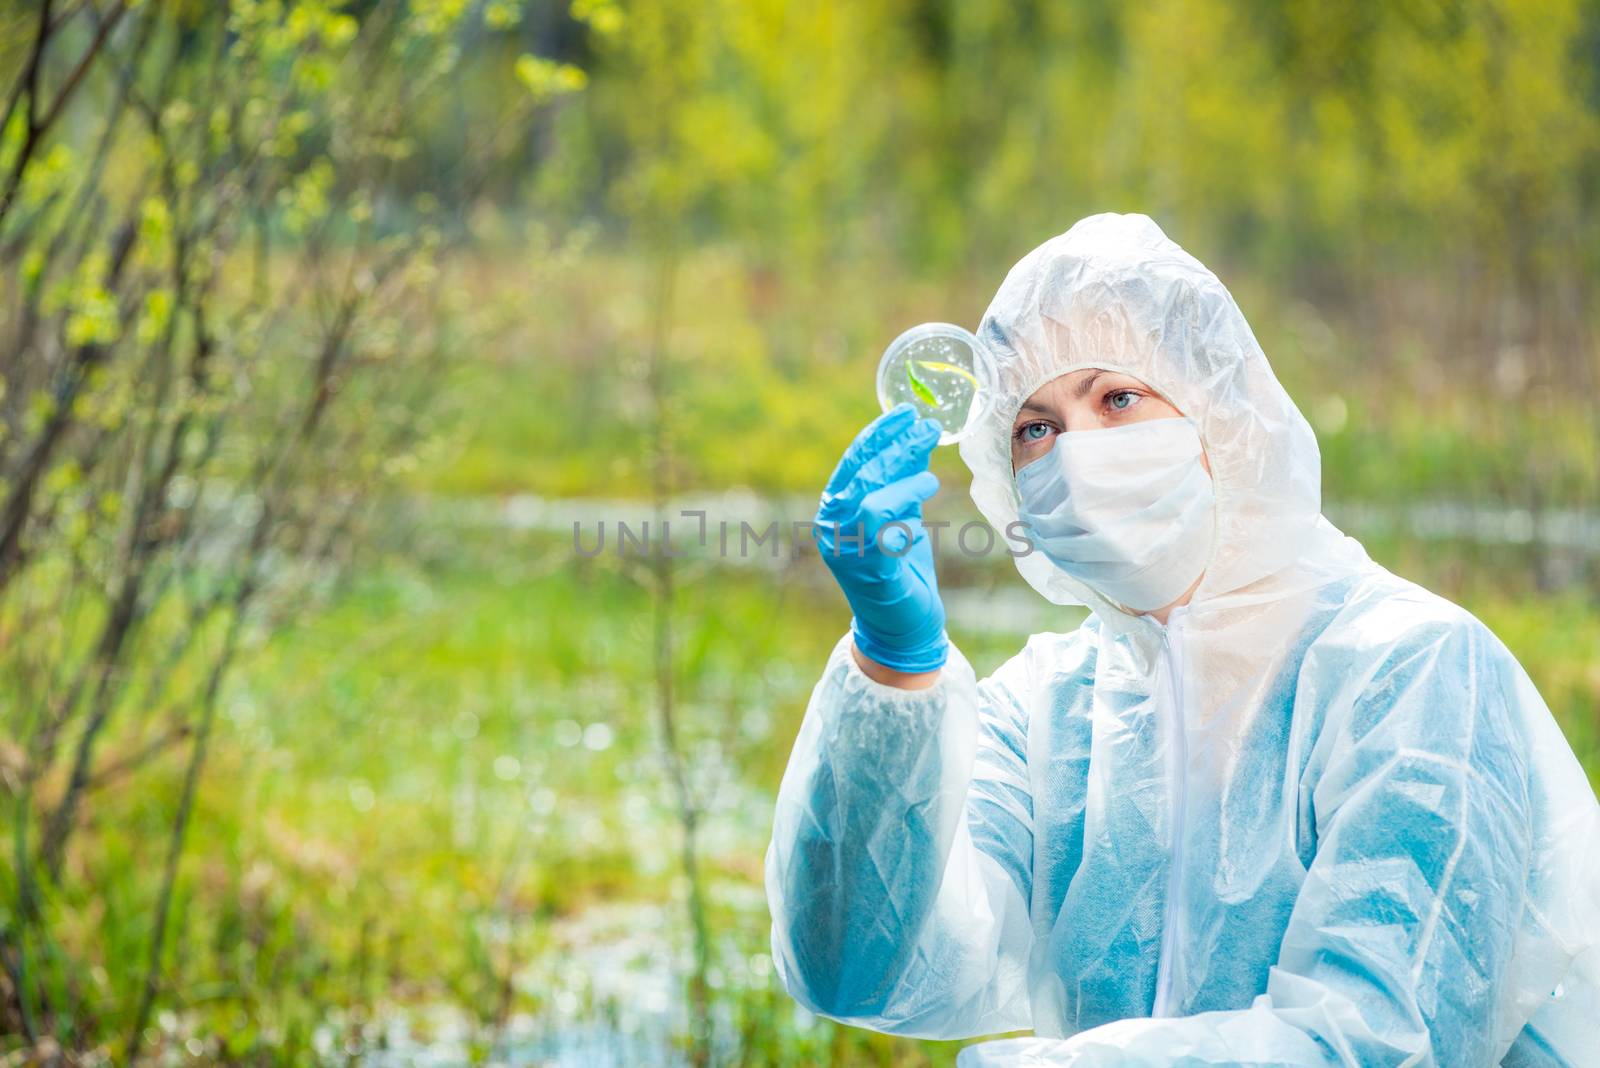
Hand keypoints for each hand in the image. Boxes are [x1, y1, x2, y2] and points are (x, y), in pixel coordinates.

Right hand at [814, 404, 946, 672]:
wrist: (901, 627)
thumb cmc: (900, 569)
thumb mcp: (901, 516)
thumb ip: (902, 482)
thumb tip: (918, 439)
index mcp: (834, 511)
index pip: (852, 462)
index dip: (878, 434)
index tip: (905, 413)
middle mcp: (832, 527)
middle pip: (861, 474)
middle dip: (895, 445)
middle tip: (927, 426)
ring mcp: (846, 549)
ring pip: (869, 496)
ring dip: (902, 472)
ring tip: (930, 462)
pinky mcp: (869, 568)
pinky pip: (884, 526)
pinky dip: (905, 502)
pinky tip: (927, 490)